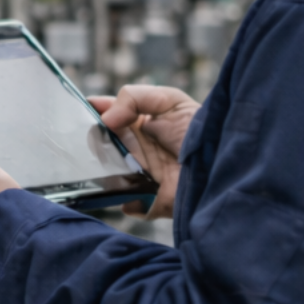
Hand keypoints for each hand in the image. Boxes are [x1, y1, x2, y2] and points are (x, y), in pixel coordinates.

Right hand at [88, 84, 200, 218]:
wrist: (226, 164)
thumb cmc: (202, 129)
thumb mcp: (169, 101)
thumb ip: (135, 98)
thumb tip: (106, 120)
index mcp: (139, 125)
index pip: (108, 118)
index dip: (92, 114)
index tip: (77, 111)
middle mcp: (137, 151)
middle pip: (102, 148)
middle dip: (90, 144)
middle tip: (84, 139)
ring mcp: (143, 177)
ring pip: (110, 177)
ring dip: (103, 173)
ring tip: (102, 164)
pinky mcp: (153, 201)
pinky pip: (130, 205)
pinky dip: (127, 202)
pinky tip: (129, 193)